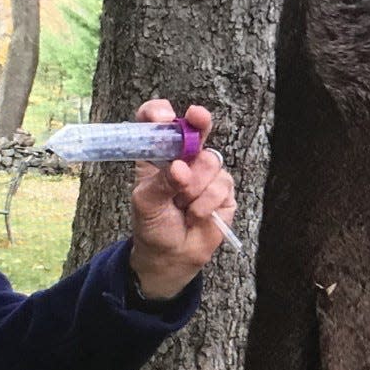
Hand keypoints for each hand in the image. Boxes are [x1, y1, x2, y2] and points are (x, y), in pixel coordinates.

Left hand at [128, 100, 236, 299]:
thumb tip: (180, 168)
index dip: (159, 114)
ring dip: (194, 186)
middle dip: (198, 121)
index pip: (157, 123)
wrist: (170, 256)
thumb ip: (160, 183)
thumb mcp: (146, 203)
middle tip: (197, 118)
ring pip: (209, 161)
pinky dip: (206, 203)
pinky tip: (195, 215)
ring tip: (182, 206)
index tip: (163, 117)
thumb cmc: (152, 226)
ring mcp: (206, 172)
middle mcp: (184, 158)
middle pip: (195, 127)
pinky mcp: (224, 190)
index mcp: (158, 155)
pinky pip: (221, 185)